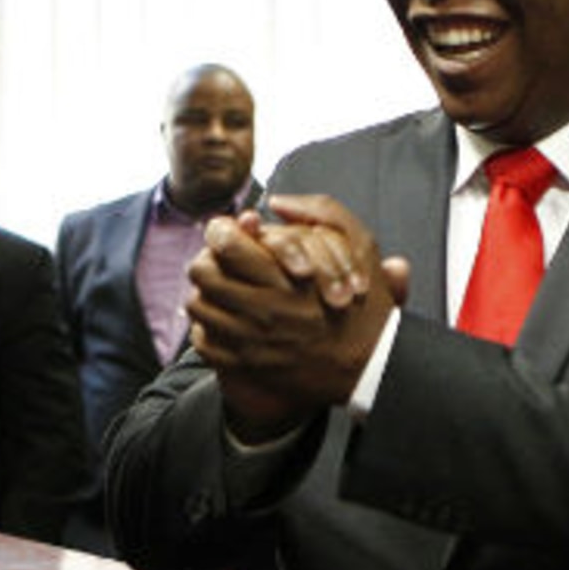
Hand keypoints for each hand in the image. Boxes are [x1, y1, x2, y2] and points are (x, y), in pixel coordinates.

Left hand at [188, 197, 401, 417]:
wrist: (370, 367)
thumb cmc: (364, 307)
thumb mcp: (360, 246)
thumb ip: (322, 212)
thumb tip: (278, 202)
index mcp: (286, 279)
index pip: (226, 244)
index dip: (220, 232)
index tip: (226, 232)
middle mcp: (263, 310)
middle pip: (202, 273)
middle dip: (208, 261)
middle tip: (219, 262)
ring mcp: (251, 341)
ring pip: (198, 306)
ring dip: (206, 294)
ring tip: (221, 291)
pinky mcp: (246, 365)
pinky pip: (203, 342)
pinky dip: (207, 329)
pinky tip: (224, 322)